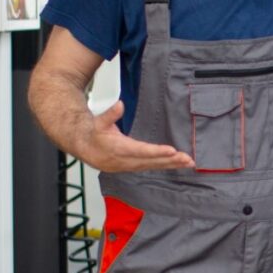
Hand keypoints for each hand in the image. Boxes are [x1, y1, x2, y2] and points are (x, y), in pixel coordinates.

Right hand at [77, 100, 192, 172]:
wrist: (85, 148)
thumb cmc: (94, 134)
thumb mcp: (99, 121)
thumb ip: (110, 114)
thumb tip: (120, 105)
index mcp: (119, 149)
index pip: (141, 151)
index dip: (157, 152)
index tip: (172, 151)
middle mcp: (126, 160)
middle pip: (151, 161)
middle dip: (170, 160)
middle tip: (187, 158)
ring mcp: (130, 166)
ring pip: (153, 166)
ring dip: (171, 165)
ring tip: (188, 162)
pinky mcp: (133, 167)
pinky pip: (151, 167)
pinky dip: (165, 166)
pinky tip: (177, 164)